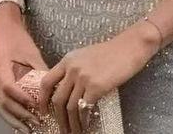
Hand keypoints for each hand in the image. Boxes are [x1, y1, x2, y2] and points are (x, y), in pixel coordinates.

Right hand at [0, 9, 49, 132]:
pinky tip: (19, 122)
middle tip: (36, 122)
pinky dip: (9, 114)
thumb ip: (39, 69)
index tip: (37, 105)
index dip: (22, 98)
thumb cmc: (17, 36)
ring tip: (27, 129)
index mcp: (0, 63)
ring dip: (13, 119)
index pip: (9, 86)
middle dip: (20, 114)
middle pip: (2, 100)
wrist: (1, 26)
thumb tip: (53, 87)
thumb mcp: (30, 50)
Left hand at [37, 21, 159, 133]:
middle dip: (59, 118)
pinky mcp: (96, 86)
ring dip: (71, 124)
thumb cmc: (111, 51)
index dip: (42, 100)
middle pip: (57, 99)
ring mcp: (83, 77)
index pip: (46, 81)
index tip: (44, 112)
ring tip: (74, 132)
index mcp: (68, 59)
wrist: (129, 47)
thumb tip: (67, 90)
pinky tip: (86, 125)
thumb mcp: (86, 55)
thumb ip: (74, 69)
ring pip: (70, 107)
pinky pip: (84, 108)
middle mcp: (72, 68)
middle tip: (62, 129)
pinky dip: (83, 120)